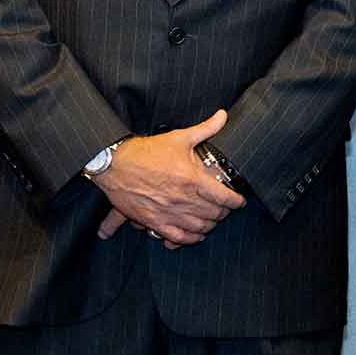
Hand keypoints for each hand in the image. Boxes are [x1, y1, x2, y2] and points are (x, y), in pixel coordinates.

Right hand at [91, 110, 246, 245]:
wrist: (115, 164)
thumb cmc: (147, 151)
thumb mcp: (180, 137)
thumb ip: (206, 128)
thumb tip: (223, 116)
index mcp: (192, 179)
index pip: (224, 197)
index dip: (236, 201)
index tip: (240, 201)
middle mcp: (182, 199)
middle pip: (214, 214)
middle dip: (224, 213)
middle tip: (226, 209)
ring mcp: (168, 212)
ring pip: (199, 227)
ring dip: (210, 225)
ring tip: (213, 220)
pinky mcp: (153, 221)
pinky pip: (177, 237)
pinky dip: (190, 238)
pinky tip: (196, 235)